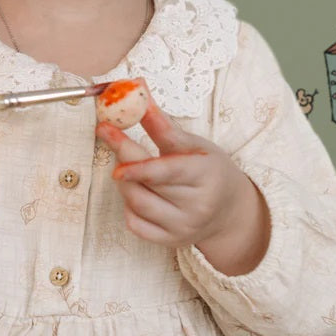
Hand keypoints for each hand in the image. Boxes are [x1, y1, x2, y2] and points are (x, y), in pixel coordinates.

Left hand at [95, 96, 269, 275]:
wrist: (228, 211)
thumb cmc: (210, 172)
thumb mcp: (194, 145)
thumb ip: (163, 125)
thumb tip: (139, 93)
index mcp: (206, 177)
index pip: (165, 171)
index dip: (136, 161)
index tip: (109, 137)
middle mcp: (197, 207)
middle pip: (146, 185)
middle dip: (124, 158)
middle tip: (108, 133)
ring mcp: (183, 228)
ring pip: (136, 204)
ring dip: (125, 181)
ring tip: (130, 167)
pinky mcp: (169, 242)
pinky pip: (135, 224)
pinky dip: (129, 205)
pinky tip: (138, 192)